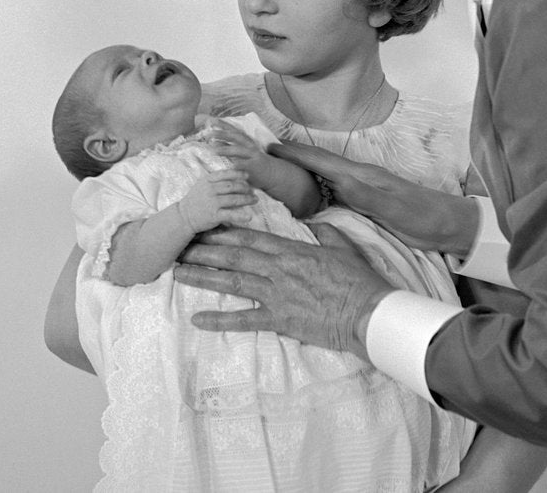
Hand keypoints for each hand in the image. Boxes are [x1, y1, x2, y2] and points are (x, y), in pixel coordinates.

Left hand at [173, 223, 394, 356]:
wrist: (367, 312)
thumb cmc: (358, 280)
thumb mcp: (342, 247)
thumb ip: (323, 234)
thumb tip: (313, 227)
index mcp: (292, 251)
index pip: (251, 238)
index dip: (225, 231)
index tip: (205, 226)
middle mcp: (278, 269)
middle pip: (234, 256)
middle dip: (205, 249)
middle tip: (181, 245)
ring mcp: (276, 295)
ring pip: (232, 282)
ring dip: (203, 276)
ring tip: (178, 273)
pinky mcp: (279, 320)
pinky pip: (244, 320)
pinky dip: (219, 320)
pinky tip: (197, 320)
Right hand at [176, 169, 255, 233]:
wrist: (183, 217)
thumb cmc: (195, 200)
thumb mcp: (202, 185)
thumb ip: (215, 179)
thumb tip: (233, 175)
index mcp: (207, 180)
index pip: (225, 174)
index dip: (238, 174)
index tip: (247, 176)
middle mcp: (210, 190)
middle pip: (232, 186)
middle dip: (245, 187)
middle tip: (253, 190)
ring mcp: (212, 202)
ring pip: (234, 199)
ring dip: (247, 199)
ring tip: (255, 199)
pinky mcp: (214, 215)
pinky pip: (230, 214)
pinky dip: (241, 215)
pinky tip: (249, 216)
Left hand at [205, 120, 274, 188]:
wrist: (272, 173)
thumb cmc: (253, 163)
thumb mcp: (242, 153)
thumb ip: (230, 147)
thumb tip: (213, 142)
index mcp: (246, 141)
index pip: (233, 130)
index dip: (223, 125)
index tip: (211, 120)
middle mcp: (249, 146)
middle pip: (235, 137)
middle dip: (223, 134)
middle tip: (209, 134)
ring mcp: (252, 156)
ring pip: (239, 150)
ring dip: (226, 149)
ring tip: (214, 150)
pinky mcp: (254, 167)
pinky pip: (246, 165)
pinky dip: (239, 165)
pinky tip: (231, 165)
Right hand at [270, 140, 477, 255]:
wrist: (448, 224)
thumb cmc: (423, 217)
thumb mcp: (395, 209)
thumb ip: (367, 195)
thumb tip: (339, 179)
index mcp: (362, 176)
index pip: (321, 160)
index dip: (295, 153)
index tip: (268, 146)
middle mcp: (358, 178)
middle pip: (318, 163)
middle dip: (291, 156)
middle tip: (261, 154)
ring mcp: (362, 189)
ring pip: (323, 175)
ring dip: (299, 170)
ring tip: (274, 171)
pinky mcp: (365, 201)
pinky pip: (331, 190)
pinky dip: (313, 187)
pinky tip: (305, 194)